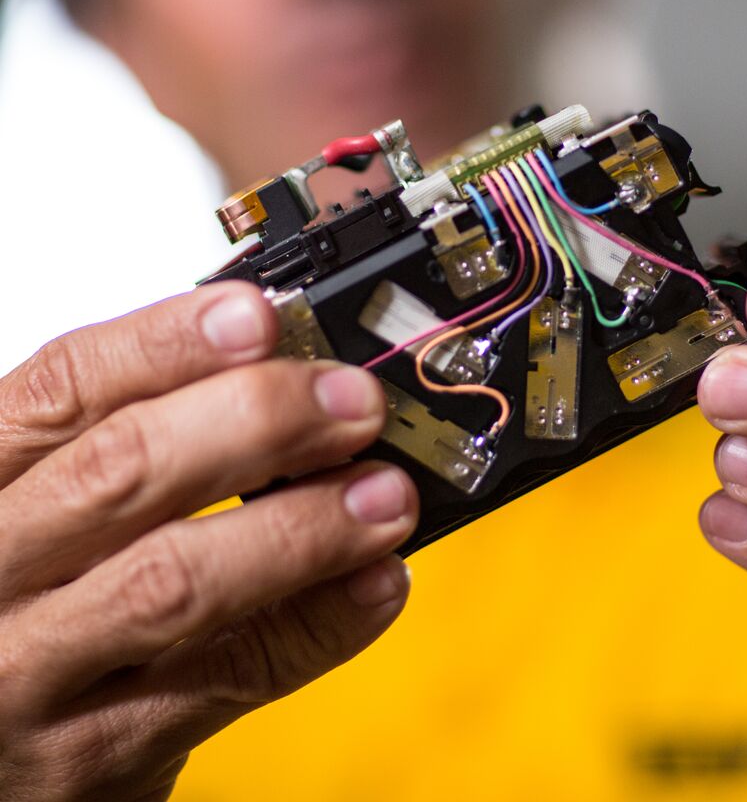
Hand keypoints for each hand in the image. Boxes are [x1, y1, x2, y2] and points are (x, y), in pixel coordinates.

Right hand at [0, 284, 416, 801]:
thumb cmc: (31, 603)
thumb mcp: (52, 506)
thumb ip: (140, 444)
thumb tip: (296, 374)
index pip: (65, 388)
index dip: (169, 343)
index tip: (263, 317)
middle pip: (122, 471)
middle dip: (258, 422)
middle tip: (353, 404)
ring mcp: (29, 673)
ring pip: (174, 580)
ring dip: (300, 528)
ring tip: (385, 496)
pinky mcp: (92, 755)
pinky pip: (229, 677)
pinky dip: (319, 623)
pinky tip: (377, 581)